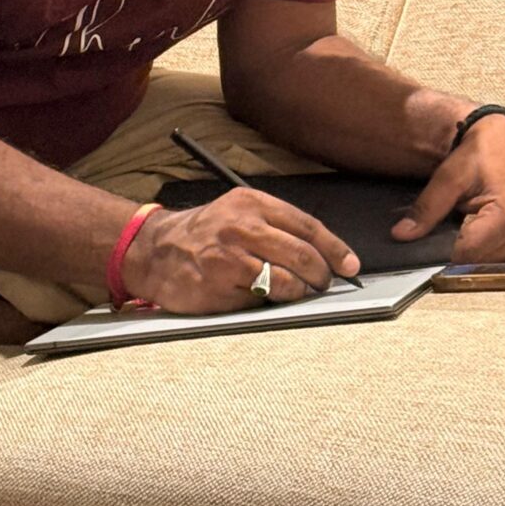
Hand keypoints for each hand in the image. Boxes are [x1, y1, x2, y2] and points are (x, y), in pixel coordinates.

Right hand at [122, 190, 361, 313]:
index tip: (350, 265)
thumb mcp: (238, 212)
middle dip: (322, 275)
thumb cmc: (203, 233)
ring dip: (301, 292)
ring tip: (299, 293)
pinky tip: (264, 296)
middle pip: (302, 255)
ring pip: (286, 282)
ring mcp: (229, 258)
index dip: (335, 248)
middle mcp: (241, 227)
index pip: (307, 225)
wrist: (154, 249)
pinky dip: (270, 302)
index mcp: (251, 203)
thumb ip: (276, 225)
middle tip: (326, 283)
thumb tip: (322, 252)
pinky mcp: (219, 286)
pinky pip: (261, 300)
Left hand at [391, 113, 504, 262]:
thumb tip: (400, 235)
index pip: (466, 254)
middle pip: (474, 263)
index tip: (424, 243)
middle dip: (452, 252)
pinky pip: (494, 259)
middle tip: (440, 229)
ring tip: (457, 225)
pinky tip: (469, 230)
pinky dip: (478, 249)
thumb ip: (427, 208)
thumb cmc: (483, 153)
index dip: (441, 253)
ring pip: (483, 265)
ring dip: (466, 252)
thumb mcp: (450, 176)